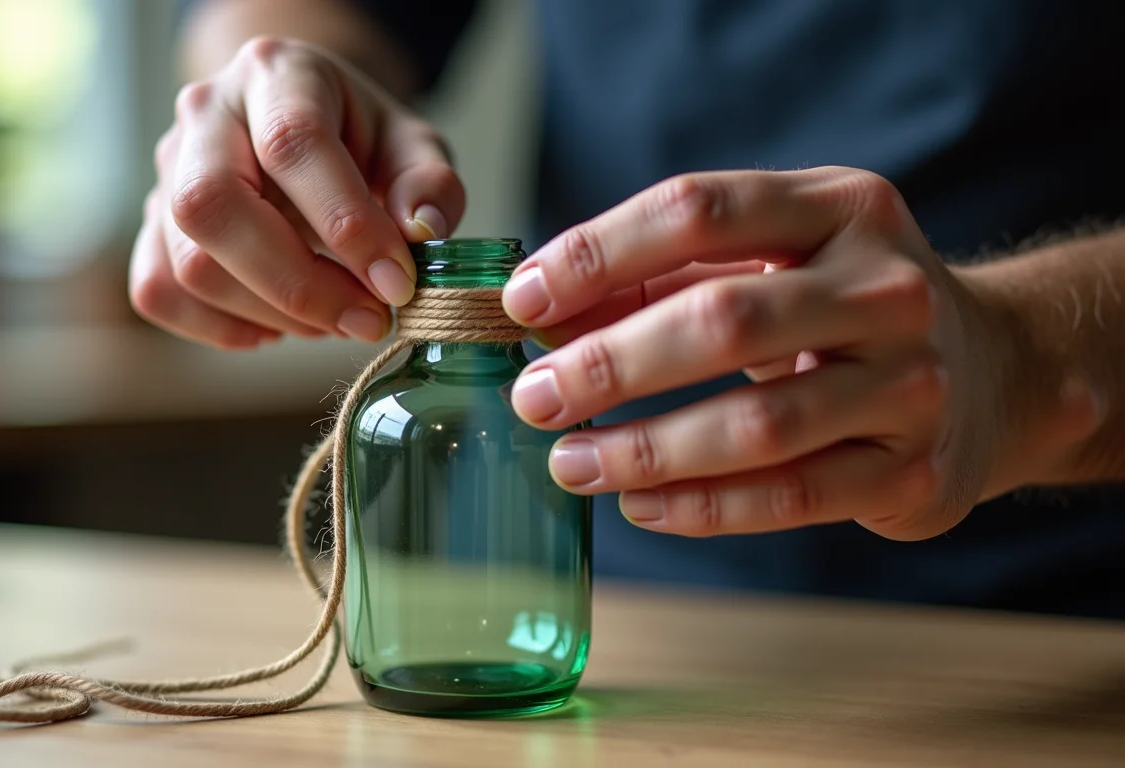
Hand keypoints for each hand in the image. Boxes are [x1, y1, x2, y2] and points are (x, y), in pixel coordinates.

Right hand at [130, 37, 464, 347]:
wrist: (305, 132)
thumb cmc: (361, 142)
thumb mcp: (413, 148)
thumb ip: (430, 184)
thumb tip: (420, 230)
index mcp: (277, 73)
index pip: (293, 143)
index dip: (346, 224)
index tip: (396, 284)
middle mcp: (206, 113)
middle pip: (212, 204)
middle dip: (298, 283)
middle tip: (366, 320)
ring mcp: (168, 170)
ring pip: (190, 262)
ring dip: (273, 314)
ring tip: (335, 319)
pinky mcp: (153, 224)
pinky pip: (160, 291)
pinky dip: (222, 328)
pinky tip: (278, 326)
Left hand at [502, 167, 1007, 540]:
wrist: (995, 372)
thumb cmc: (844, 307)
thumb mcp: (771, 263)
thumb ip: (662, 280)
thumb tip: (546, 320)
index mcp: (840, 208)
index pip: (699, 209)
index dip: (597, 253)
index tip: (523, 300)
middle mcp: (886, 287)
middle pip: (724, 317)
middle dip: (611, 363)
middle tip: (536, 397)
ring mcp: (911, 382)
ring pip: (757, 424)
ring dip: (646, 449)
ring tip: (571, 462)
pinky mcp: (913, 471)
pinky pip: (790, 498)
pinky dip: (702, 508)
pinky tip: (639, 507)